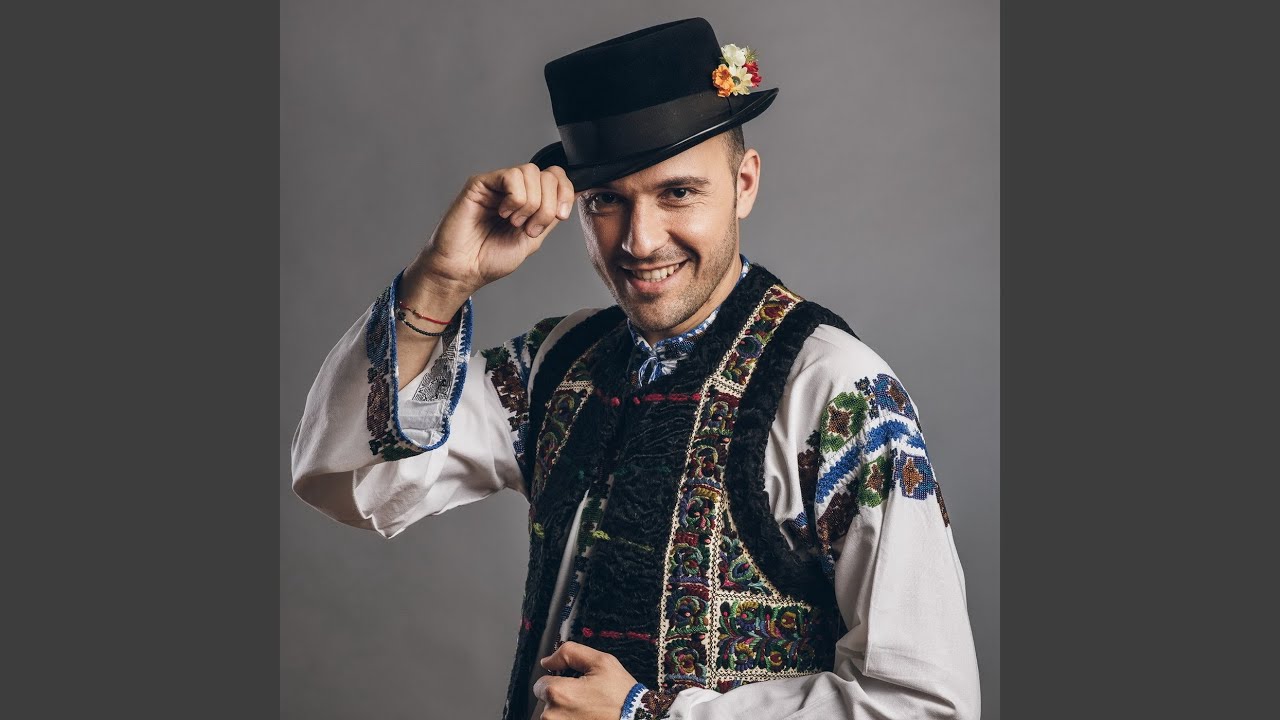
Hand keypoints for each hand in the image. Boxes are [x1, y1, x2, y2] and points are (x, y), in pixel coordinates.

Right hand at [404, 163, 575, 301]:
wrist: (464, 270)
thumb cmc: (489, 259)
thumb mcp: (533, 239)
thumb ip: (550, 216)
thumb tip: (574, 194)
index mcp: (528, 201)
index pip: (556, 177)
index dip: (565, 193)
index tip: (560, 216)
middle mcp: (514, 190)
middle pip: (547, 175)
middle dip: (547, 206)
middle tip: (529, 228)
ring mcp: (497, 185)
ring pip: (531, 172)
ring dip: (530, 204)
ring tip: (513, 222)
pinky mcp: (481, 183)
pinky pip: (511, 176)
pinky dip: (515, 198)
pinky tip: (503, 212)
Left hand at [533, 641, 639, 719]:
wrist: (637, 719)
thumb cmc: (621, 695)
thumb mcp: (601, 662)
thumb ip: (570, 653)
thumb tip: (548, 660)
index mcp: (558, 693)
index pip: (540, 683)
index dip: (557, 680)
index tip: (574, 684)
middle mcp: (553, 715)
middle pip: (545, 701)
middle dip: (561, 697)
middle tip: (584, 698)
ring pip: (553, 715)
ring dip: (564, 711)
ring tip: (587, 709)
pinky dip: (570, 719)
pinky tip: (586, 717)